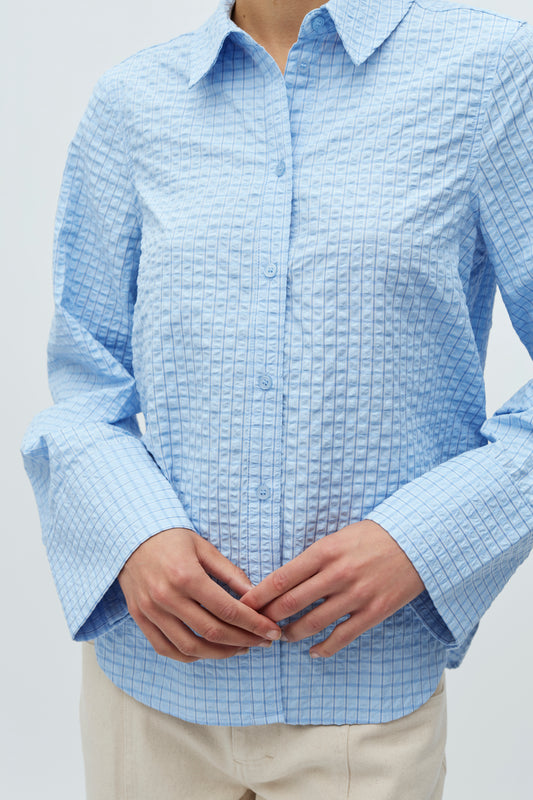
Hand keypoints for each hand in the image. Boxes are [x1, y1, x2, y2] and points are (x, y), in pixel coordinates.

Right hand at [118, 528, 281, 662]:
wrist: (129, 537)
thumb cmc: (170, 538)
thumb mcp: (204, 547)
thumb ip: (230, 573)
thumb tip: (255, 595)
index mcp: (187, 576)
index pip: (228, 610)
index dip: (253, 625)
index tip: (271, 631)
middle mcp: (167, 597)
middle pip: (212, 632)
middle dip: (243, 641)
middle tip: (262, 642)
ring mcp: (151, 611)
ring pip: (190, 647)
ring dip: (220, 653)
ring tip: (239, 648)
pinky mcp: (140, 618)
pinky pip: (166, 648)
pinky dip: (189, 655)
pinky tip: (208, 650)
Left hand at [239, 520, 423, 657]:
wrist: (416, 541)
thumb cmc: (372, 537)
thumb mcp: (337, 538)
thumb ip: (312, 560)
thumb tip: (282, 582)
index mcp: (324, 552)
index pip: (280, 579)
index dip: (257, 597)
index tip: (243, 606)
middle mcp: (337, 575)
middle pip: (290, 604)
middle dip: (268, 618)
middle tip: (257, 625)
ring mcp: (356, 596)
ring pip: (312, 624)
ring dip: (292, 634)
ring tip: (283, 636)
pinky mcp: (373, 612)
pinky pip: (342, 637)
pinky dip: (323, 648)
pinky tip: (314, 651)